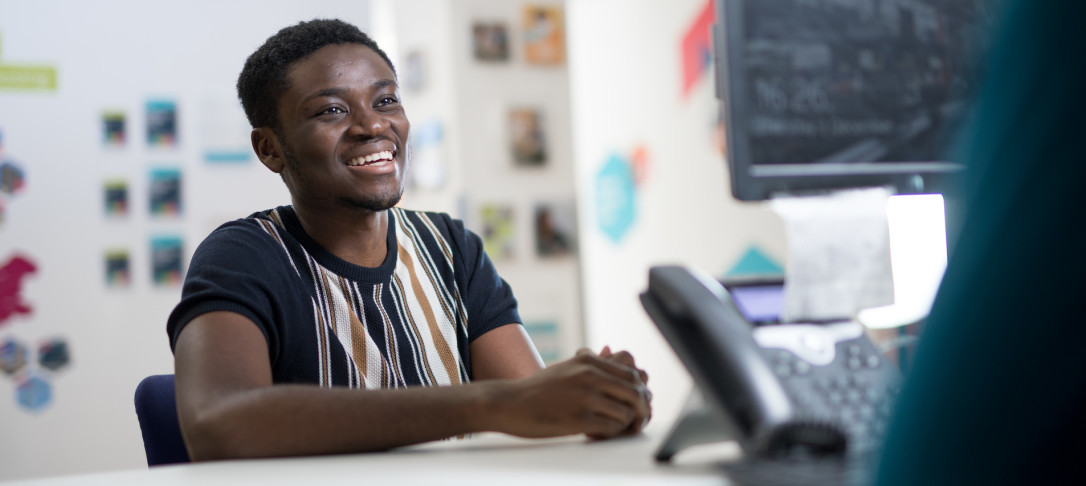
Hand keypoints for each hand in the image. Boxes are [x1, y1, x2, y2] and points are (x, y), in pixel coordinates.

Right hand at [487, 347, 651, 439]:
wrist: (510, 403)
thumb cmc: (539, 389)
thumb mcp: (567, 367)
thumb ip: (592, 362)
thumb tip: (614, 352)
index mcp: (589, 362)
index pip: (633, 372)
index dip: (641, 390)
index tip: (637, 402)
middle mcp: (590, 375)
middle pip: (637, 392)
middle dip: (642, 409)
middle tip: (636, 421)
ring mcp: (585, 397)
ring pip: (627, 412)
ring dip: (625, 424)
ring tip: (613, 428)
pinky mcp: (579, 419)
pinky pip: (612, 428)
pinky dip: (612, 434)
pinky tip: (598, 433)